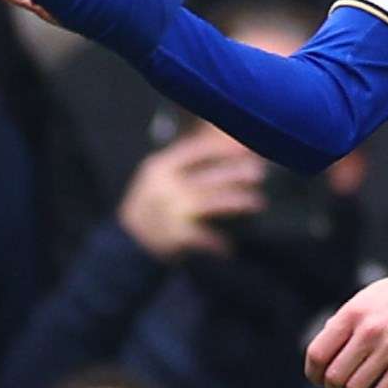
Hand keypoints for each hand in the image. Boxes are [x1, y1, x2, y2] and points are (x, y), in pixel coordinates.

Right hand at [117, 128, 266, 260]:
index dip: (223, 147)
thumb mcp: (157, 177)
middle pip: (208, 175)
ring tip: (257, 201)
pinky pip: (204, 237)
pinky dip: (218, 242)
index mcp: (160, 167)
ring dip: (237, 201)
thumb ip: (183, 162)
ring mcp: (169, 212)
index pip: (196, 150)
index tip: (245, 145)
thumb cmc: (150, 206)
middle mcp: (164, 187)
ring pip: (212, 202)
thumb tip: (222, 142)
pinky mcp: (174, 236)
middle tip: (260, 171)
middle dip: (237, 172)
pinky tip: (230, 245)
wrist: (126, 244)